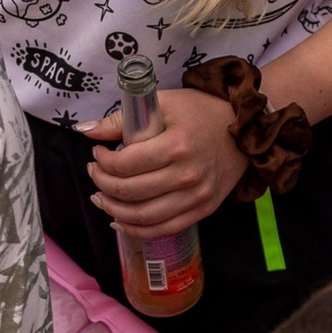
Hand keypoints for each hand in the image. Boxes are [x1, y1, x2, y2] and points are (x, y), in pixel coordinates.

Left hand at [79, 88, 245, 234]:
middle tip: (94, 174)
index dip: (102, 162)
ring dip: (113, 210)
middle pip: (130, 192)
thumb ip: (120, 119)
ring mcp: (197, 196)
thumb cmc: (201, 112)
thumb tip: (85, 130)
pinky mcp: (204, 209)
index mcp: (176, 145)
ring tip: (101, 198)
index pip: (125, 164)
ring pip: (143, 216)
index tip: (96, 154)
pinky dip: (137, 230)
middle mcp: (187, 175)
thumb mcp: (162, 102)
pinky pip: (164, 228)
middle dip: (102, 185)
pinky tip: (120, 220)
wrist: (246, 129)